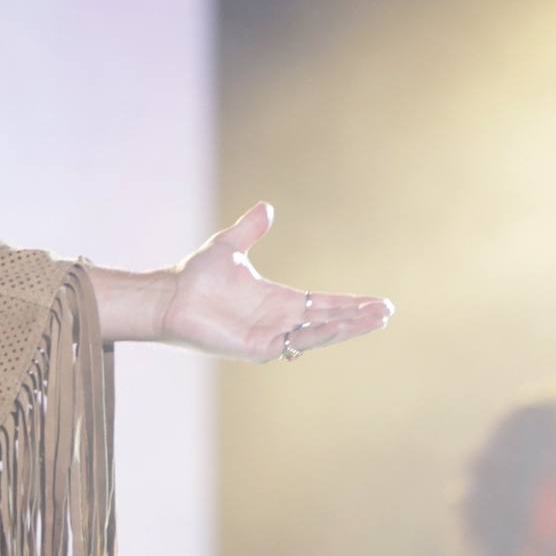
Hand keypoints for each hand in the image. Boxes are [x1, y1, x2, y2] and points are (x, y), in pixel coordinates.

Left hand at [157, 202, 393, 362]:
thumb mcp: (229, 246)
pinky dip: (319, 334)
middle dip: (358, 317)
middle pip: (328, 321)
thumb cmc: (196, 276)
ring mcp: (270, 336)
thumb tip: (267, 206)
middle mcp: (278, 320)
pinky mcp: (258, 348)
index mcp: (278, 300)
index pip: (323, 304)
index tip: (378, 302)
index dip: (350, 303)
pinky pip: (295, 342)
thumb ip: (251, 228)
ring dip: (347, 326)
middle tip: (386, 312)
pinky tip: (340, 326)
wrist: (169, 296)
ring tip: (376, 319)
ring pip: (318, 334)